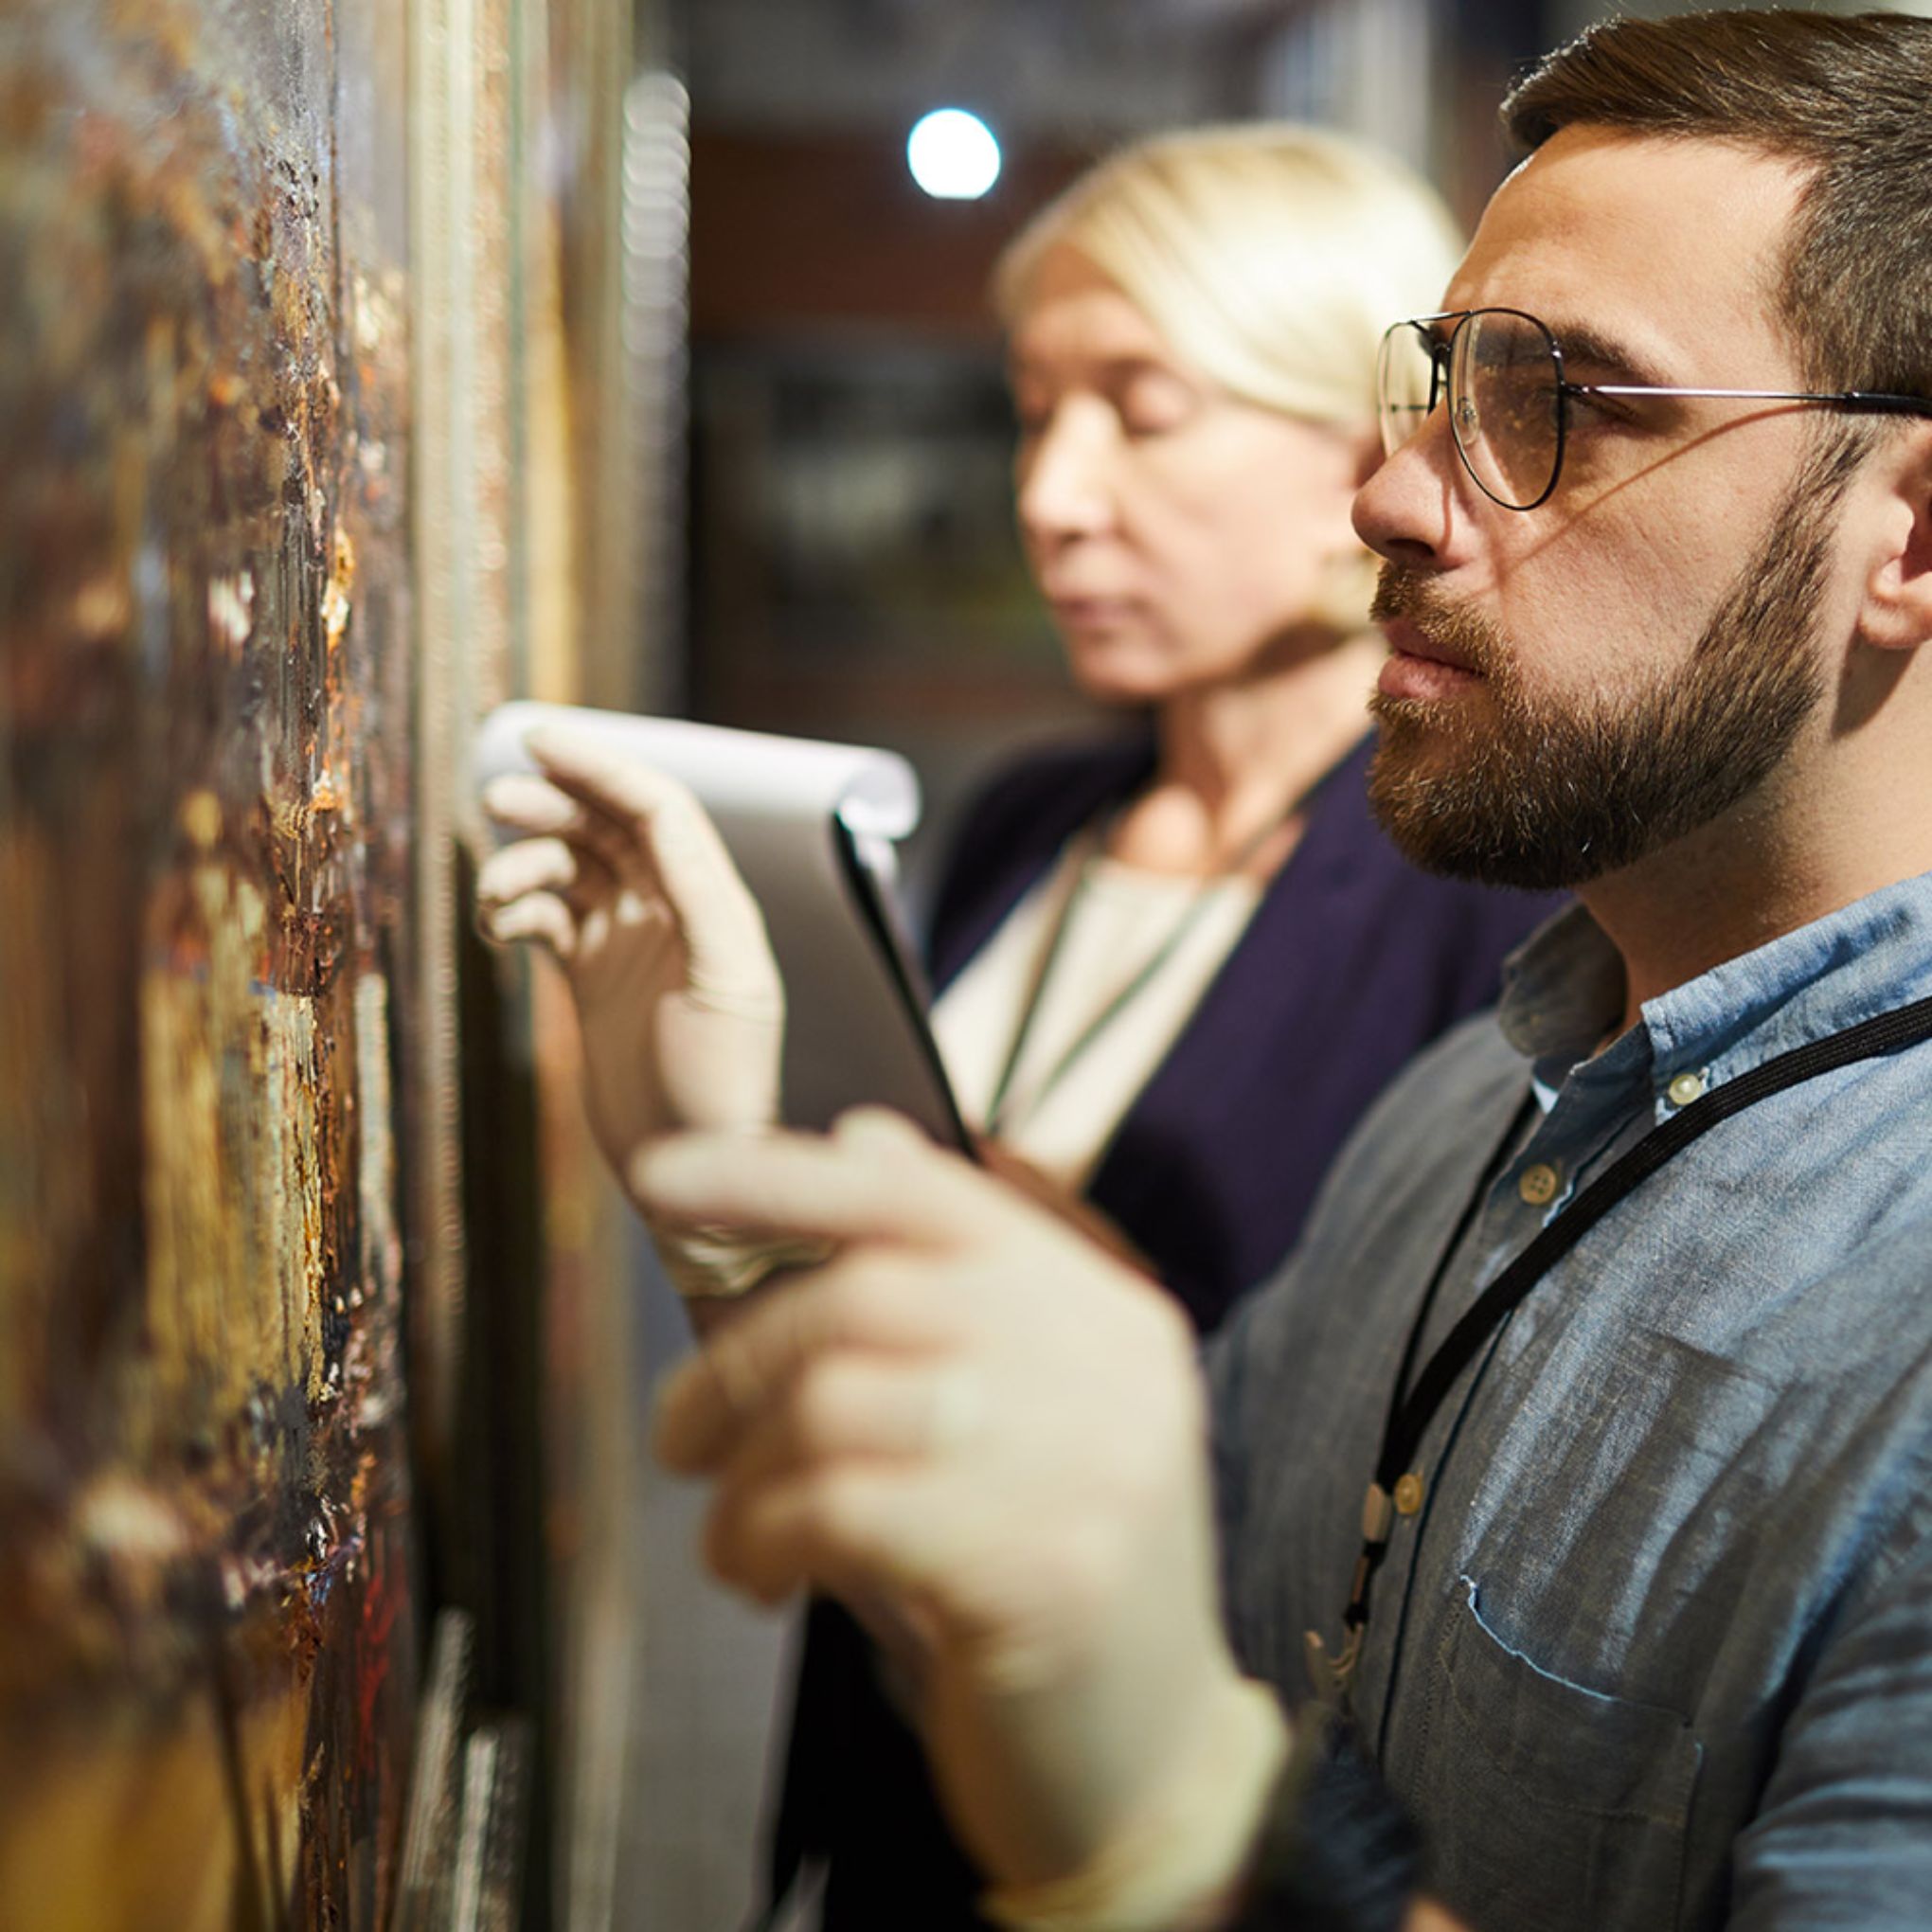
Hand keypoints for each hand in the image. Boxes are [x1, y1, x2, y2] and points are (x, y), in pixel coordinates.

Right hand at [475, 725, 783, 1194]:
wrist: (691, 1176)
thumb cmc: (725, 1086)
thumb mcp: (731, 984)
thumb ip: (701, 896)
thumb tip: (659, 818)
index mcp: (714, 901)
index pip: (656, 807)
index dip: (601, 767)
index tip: (539, 741)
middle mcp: (673, 911)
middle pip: (605, 825)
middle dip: (551, 805)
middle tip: (495, 801)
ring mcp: (628, 943)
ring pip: (566, 869)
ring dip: (524, 865)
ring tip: (494, 898)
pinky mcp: (590, 979)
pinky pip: (543, 918)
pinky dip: (513, 910)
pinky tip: (498, 928)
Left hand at [642, 1110, 1286, 1921]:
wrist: (1153, 1765)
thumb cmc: (1050, 1573)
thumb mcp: (1028, 1414)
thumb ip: (956, 1284)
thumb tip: (860, 1132)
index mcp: (1106, 1311)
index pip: (931, 1195)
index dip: (785, 1172)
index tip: (667, 1172)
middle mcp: (1111, 1368)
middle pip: (868, 1294)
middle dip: (737, 1361)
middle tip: (682, 1434)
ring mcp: (1088, 1467)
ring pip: (837, 1400)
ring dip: (742, 1469)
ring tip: (730, 1528)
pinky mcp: (1045, 1574)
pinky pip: (838, 1506)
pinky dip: (762, 1535)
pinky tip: (760, 1575)